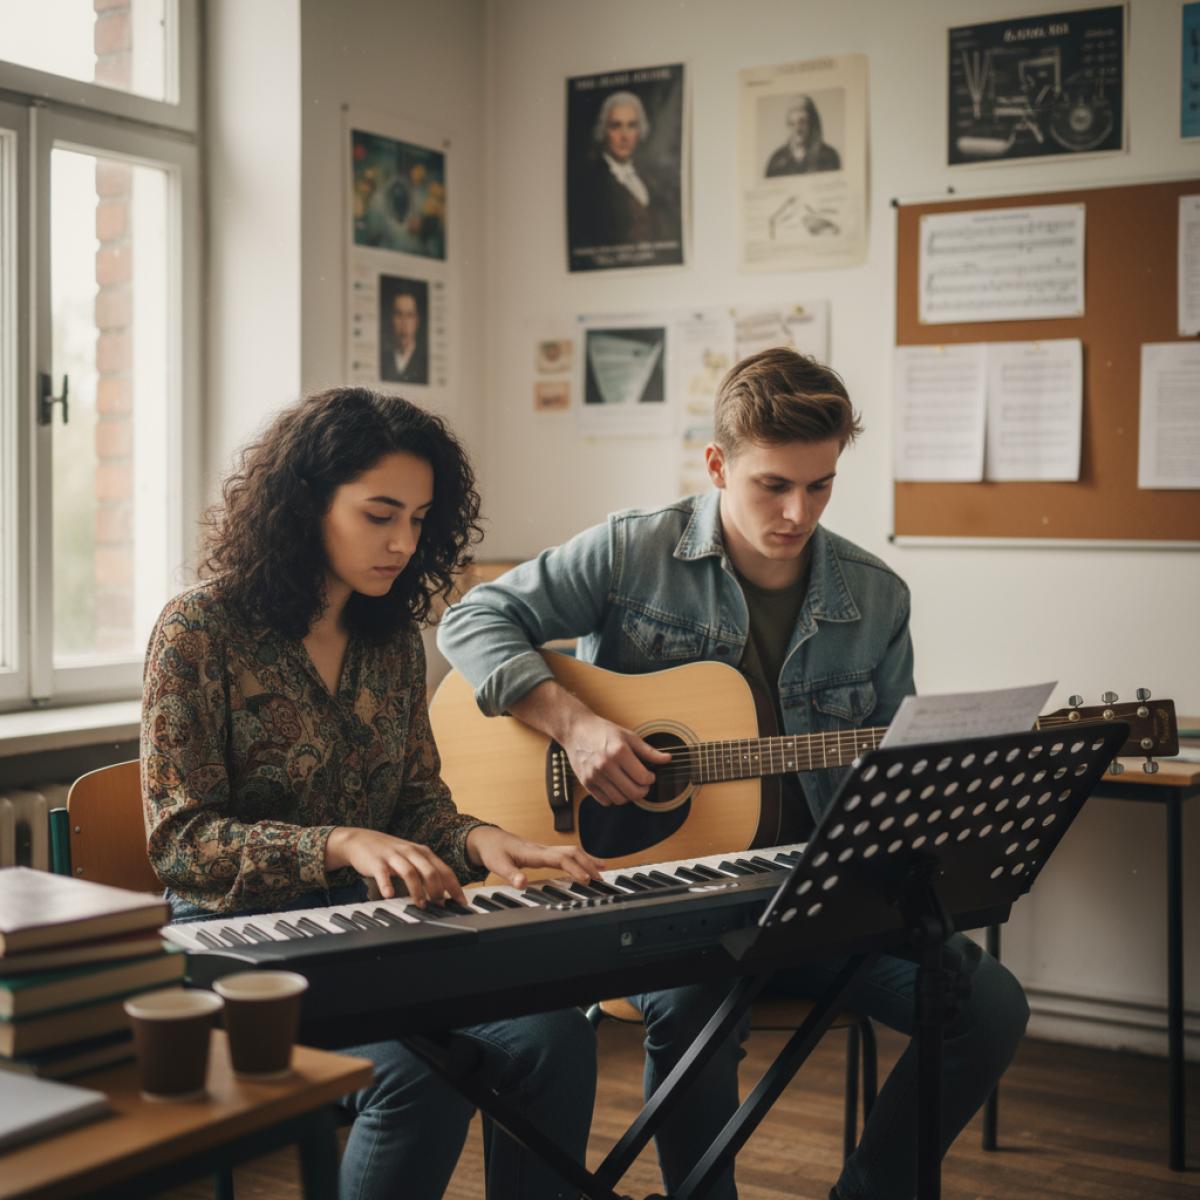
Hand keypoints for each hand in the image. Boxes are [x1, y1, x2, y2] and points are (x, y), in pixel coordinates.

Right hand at [324, 827, 465, 906]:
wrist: (360, 840)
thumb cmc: (391, 854)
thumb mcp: (412, 859)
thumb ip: (426, 874)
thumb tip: (442, 896)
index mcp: (423, 853)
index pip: (444, 870)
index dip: (454, 886)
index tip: (462, 902)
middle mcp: (411, 852)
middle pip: (430, 871)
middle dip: (438, 890)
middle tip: (441, 905)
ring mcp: (394, 856)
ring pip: (410, 872)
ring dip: (417, 890)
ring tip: (421, 905)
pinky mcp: (377, 861)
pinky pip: (383, 874)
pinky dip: (387, 885)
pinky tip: (389, 895)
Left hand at [467, 826, 603, 890]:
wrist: (488, 838)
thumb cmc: (493, 851)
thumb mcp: (497, 865)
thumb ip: (510, 874)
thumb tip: (522, 884)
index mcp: (534, 853)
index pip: (560, 859)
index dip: (574, 868)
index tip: (586, 879)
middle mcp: (543, 849)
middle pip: (572, 852)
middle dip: (587, 864)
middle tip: (600, 880)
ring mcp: (545, 849)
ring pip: (572, 851)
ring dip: (587, 860)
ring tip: (602, 872)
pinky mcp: (544, 852)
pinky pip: (567, 853)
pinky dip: (581, 858)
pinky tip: (589, 864)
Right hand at [563, 711, 671, 806]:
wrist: (576, 730)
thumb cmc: (603, 731)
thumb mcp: (629, 736)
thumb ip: (649, 751)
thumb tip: (667, 759)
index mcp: (619, 752)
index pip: (642, 778)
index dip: (650, 779)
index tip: (650, 775)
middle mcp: (605, 765)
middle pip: (633, 792)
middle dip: (643, 790)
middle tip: (643, 784)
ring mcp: (594, 776)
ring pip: (619, 800)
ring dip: (629, 796)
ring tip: (630, 785)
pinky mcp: (586, 783)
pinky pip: (605, 801)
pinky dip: (614, 798)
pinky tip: (616, 786)